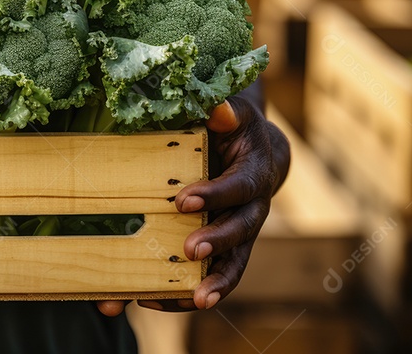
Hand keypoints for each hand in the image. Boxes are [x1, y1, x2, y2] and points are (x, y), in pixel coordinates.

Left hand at [97, 94, 287, 316]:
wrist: (256, 153)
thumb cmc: (235, 130)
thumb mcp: (233, 115)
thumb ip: (225, 112)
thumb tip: (218, 110)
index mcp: (254, 174)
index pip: (239, 187)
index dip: (215, 195)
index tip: (184, 201)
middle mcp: (253, 209)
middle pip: (242, 232)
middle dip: (217, 242)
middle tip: (189, 250)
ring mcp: (240, 234)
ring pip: (233, 264)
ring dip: (212, 284)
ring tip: (193, 300)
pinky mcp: (224, 251)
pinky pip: (212, 276)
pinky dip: (187, 294)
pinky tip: (155, 302)